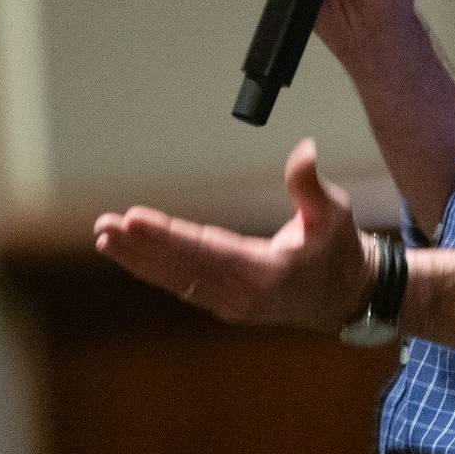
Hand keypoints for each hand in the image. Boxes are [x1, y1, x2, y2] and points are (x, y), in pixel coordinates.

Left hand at [92, 137, 373, 331]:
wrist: (348, 299)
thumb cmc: (340, 252)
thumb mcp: (335, 214)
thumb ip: (310, 185)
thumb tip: (304, 149)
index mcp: (267, 273)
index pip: (207, 250)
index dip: (168, 235)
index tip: (135, 220)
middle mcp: (243, 294)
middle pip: (182, 268)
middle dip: (140, 247)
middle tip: (106, 227)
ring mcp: (231, 304)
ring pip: (176, 279)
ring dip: (138, 260)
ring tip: (106, 238)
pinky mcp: (224, 304)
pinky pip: (182, 284)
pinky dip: (153, 269)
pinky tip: (130, 254)